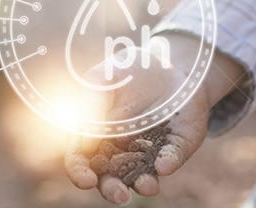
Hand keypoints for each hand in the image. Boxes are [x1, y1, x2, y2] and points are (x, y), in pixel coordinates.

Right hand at [63, 33, 245, 204]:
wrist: (167, 61)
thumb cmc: (127, 70)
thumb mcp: (103, 79)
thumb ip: (90, 105)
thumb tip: (84, 141)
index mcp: (95, 137)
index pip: (82, 161)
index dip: (80, 172)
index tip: (86, 179)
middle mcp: (120, 152)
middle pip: (111, 179)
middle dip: (112, 190)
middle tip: (119, 196)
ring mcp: (149, 153)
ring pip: (143, 176)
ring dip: (143, 183)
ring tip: (148, 186)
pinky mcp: (175, 147)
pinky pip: (172, 158)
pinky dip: (168, 162)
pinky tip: (165, 164)